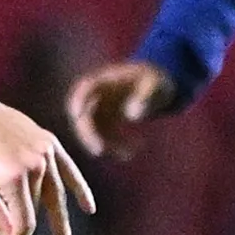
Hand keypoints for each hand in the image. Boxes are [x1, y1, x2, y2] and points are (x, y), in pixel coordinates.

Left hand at [0, 99, 94, 234]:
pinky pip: (69, 170)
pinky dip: (79, 188)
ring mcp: (45, 153)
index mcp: (13, 178)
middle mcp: (34, 166)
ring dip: (59, 218)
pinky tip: (88, 208)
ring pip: (54, 193)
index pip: (24, 221)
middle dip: (37, 231)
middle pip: (38, 208)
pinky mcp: (49, 143)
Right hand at [63, 58, 179, 159]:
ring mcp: (99, 110)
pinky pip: (104, 137)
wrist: (157, 86)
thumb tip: (131, 117)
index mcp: (104, 80)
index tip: (77, 115)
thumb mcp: (154, 85)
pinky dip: (114, 146)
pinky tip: (129, 153)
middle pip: (83, 114)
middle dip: (88, 134)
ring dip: (106, 144)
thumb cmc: (155, 80)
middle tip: (99, 150)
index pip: (84, 88)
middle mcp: (97, 96)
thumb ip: (144, 97)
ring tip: (128, 154)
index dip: (77, 101)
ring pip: (93, 130)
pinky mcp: (106, 122)